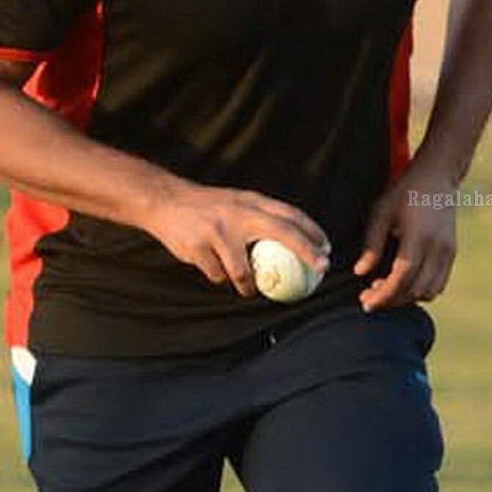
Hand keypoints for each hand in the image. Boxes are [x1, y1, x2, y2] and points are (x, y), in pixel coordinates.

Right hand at [141, 181, 329, 297]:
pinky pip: (217, 275)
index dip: (312, 230)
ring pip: (243, 270)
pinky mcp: (199, 247)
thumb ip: (258, 218)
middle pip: (282, 232)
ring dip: (248, 285)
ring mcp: (218, 230)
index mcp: (250, 202)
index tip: (327, 248)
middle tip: (321, 268)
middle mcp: (238, 213)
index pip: (289, 213)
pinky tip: (213, 270)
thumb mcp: (235, 203)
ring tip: (249, 289)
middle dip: (306, 250)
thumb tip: (289, 242)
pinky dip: (218, 277)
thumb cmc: (206, 208)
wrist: (164, 201)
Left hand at [354, 156, 458, 311]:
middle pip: (416, 289)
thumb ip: (371, 244)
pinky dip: (420, 291)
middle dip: (391, 299)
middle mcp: (438, 247)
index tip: (366, 302)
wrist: (438, 176)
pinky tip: (402, 284)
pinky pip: (439, 284)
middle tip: (368, 298)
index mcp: (419, 236)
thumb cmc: (405, 192)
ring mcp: (448, 251)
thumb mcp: (381, 212)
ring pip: (429, 291)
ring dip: (406, 297)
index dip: (384, 294)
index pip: (403, 276)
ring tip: (384, 289)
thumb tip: (360, 272)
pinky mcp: (452, 253)